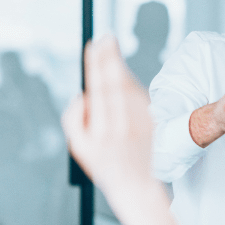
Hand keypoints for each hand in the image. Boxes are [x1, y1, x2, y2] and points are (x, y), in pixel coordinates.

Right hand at [63, 35, 157, 205]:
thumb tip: (81, 95)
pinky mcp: (151, 123)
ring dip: (120, 66)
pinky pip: (140, 96)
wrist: (136, 186)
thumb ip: (73, 120)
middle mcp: (121, 125)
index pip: (97, 89)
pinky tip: (123, 73)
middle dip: (109, 58)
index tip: (93, 47)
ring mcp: (139, 124)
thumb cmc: (104, 166)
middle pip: (115, 83)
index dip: (95, 66)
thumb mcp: (79, 148)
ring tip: (111, 49)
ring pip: (129, 87)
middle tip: (106, 38)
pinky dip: (131, 82)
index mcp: (101, 130)